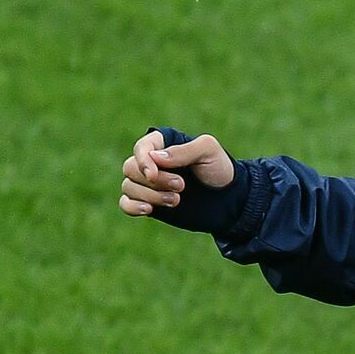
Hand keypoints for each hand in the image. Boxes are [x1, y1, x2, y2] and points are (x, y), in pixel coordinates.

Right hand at [119, 129, 233, 216]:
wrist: (229, 198)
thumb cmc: (219, 169)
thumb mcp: (208, 152)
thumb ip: (183, 150)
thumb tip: (154, 157)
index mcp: (164, 144)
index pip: (141, 147)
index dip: (143, 161)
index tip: (154, 175)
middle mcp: (152, 162)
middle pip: (131, 168)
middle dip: (154, 181)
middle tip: (182, 186)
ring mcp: (148, 183)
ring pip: (128, 186)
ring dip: (150, 195)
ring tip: (177, 200)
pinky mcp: (148, 201)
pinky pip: (125, 203)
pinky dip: (132, 206)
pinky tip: (148, 210)